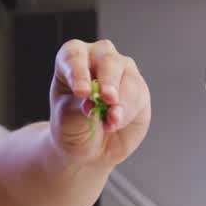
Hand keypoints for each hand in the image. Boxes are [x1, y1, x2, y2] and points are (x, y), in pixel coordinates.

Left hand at [50, 39, 150, 166]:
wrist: (89, 149)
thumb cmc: (72, 128)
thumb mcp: (67, 120)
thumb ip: (79, 106)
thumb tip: (94, 98)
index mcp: (70, 61)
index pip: (73, 55)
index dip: (78, 71)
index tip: (81, 92)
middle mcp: (97, 59)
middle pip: (106, 58)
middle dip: (108, 80)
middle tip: (107, 98)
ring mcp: (120, 70)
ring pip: (127, 76)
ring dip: (121, 101)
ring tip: (110, 122)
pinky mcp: (138, 88)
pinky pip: (138, 94)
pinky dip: (128, 111)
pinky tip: (116, 123)